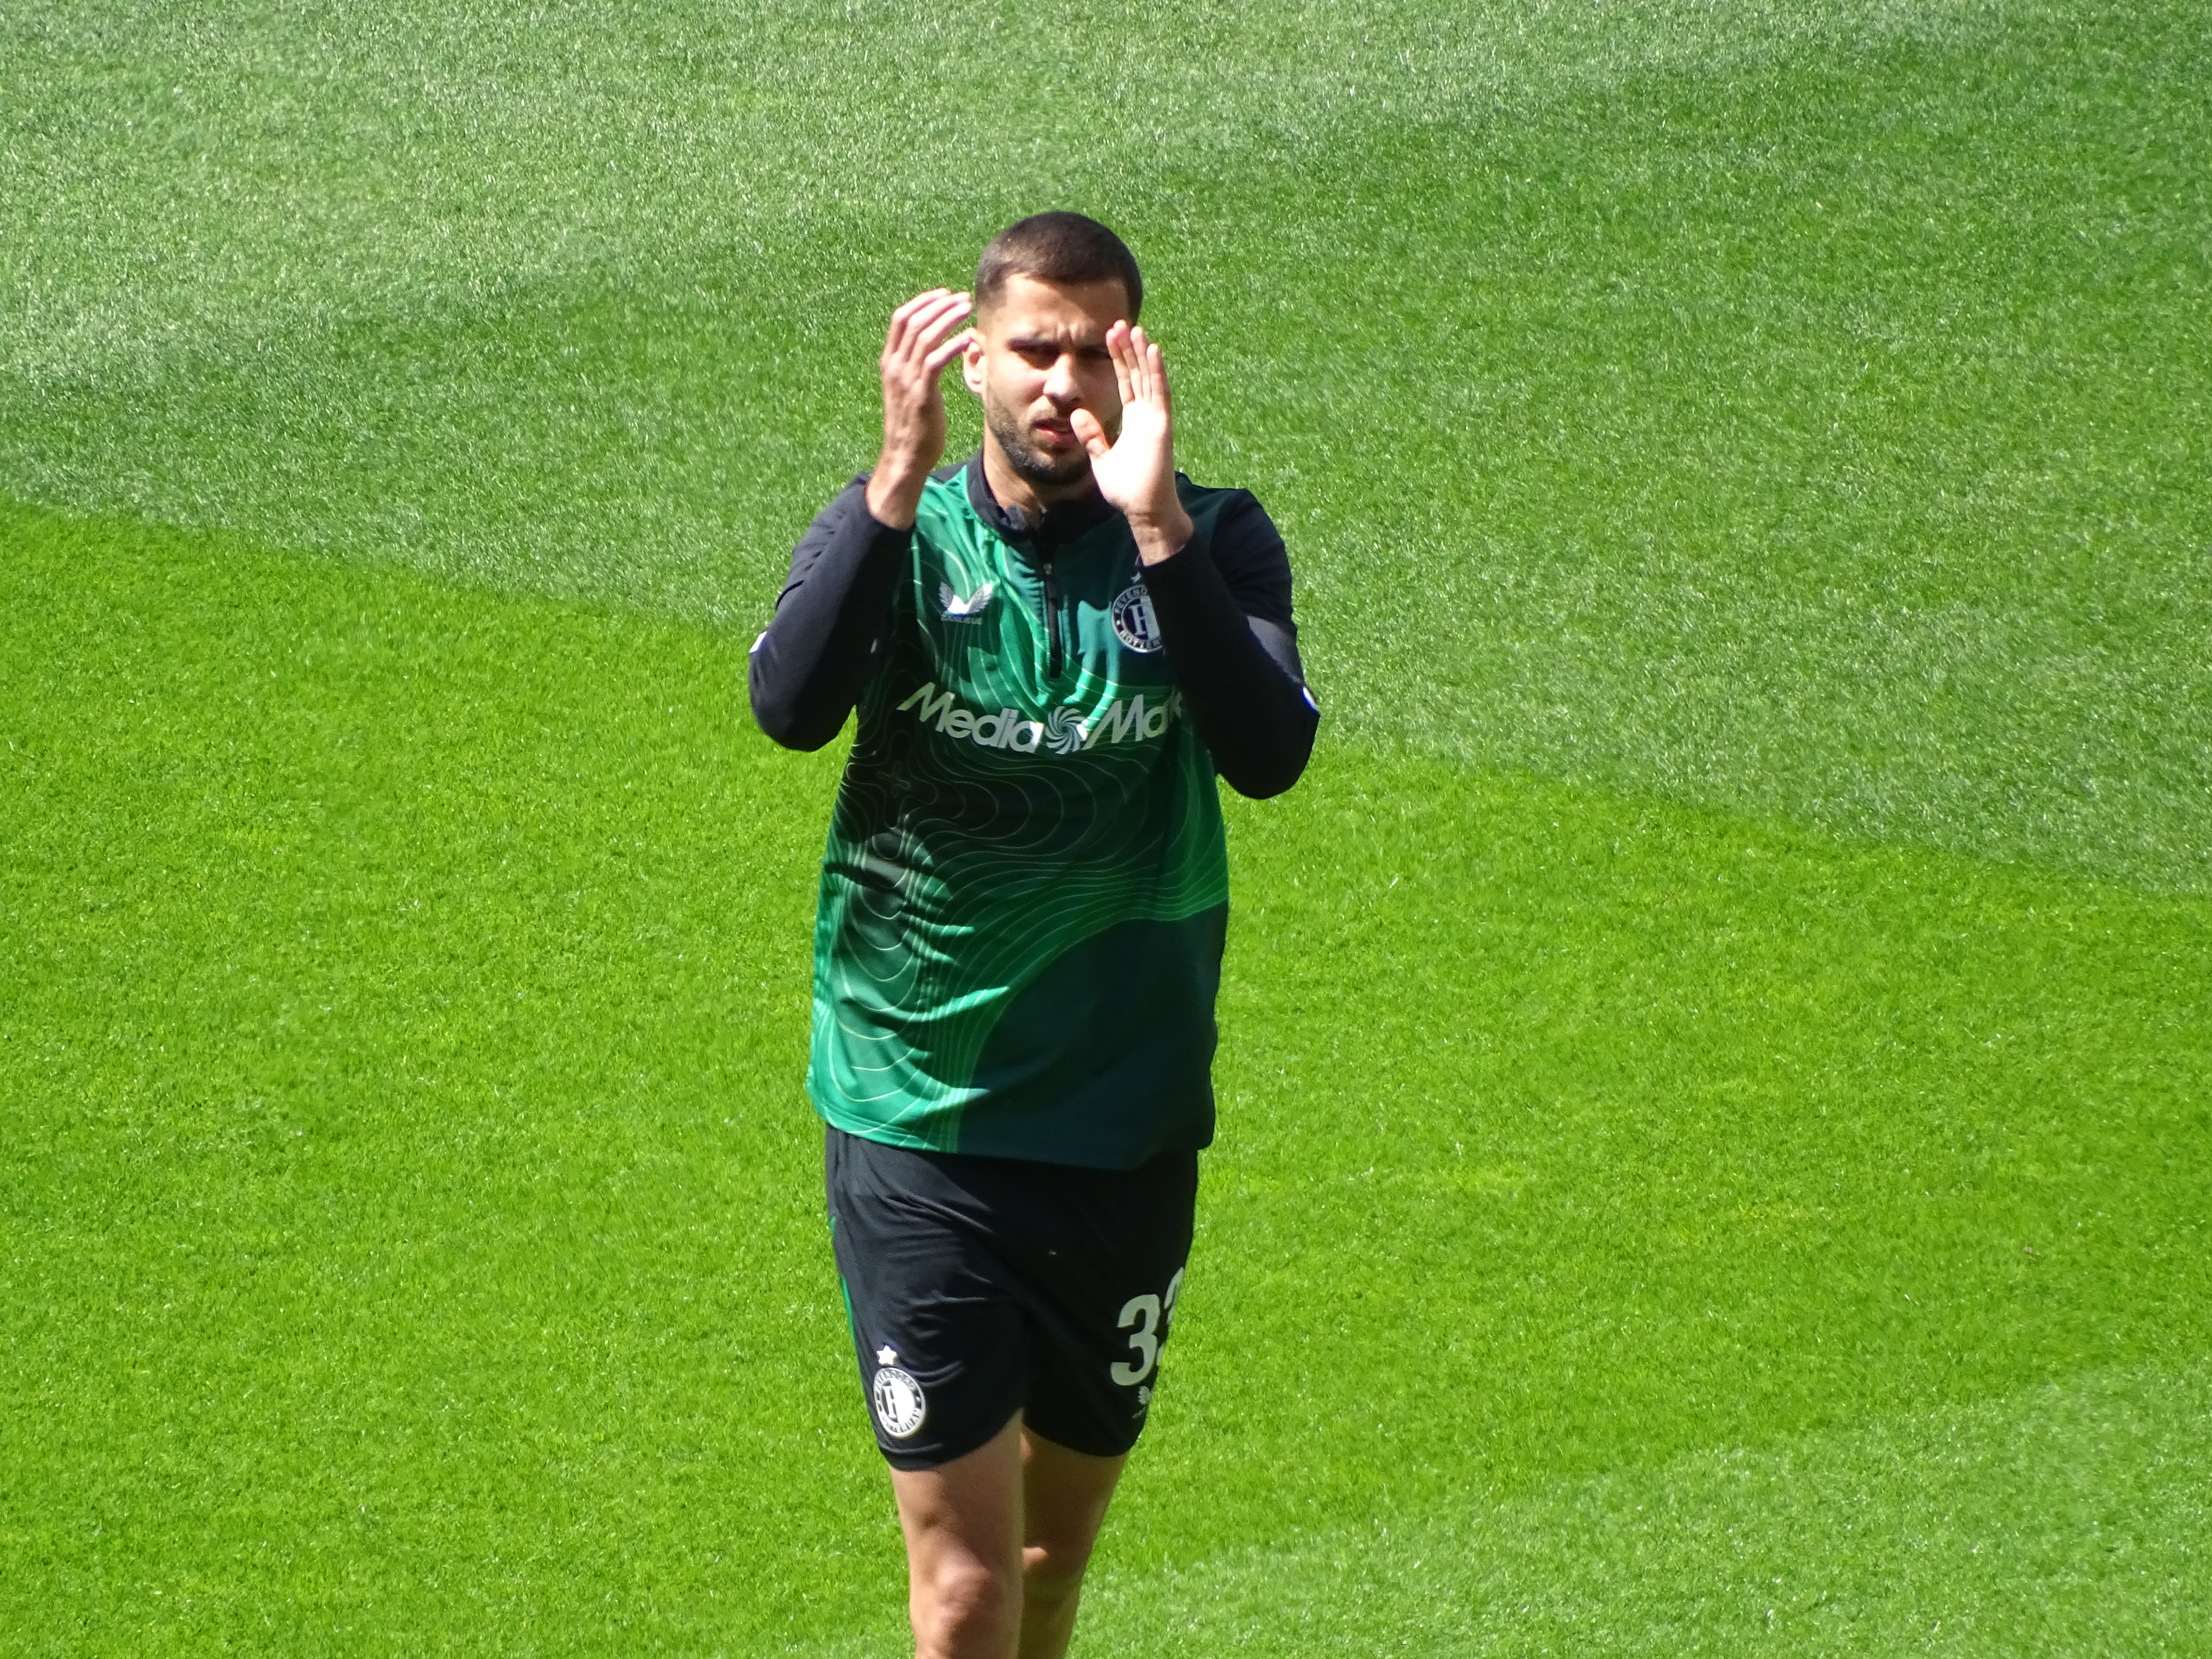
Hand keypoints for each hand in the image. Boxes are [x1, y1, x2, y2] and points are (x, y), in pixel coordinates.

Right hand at [866, 289, 974, 528]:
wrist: (904, 457)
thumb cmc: (913, 425)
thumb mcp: (910, 389)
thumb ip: (917, 367)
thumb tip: (935, 348)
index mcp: (889, 362)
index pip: (900, 319)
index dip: (922, 302)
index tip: (944, 294)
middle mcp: (894, 366)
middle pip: (913, 321)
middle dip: (939, 304)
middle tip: (962, 298)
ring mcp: (906, 380)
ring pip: (925, 336)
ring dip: (948, 318)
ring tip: (968, 310)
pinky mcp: (921, 394)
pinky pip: (936, 361)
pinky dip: (952, 346)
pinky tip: (968, 339)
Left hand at [1072, 321, 1193, 564]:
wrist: (1143, 511)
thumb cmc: (1126, 489)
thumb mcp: (1100, 458)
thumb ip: (1091, 435)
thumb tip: (1076, 414)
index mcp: (1133, 420)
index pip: (1125, 383)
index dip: (1118, 360)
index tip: (1110, 337)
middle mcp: (1146, 415)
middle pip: (1136, 375)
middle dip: (1128, 350)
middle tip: (1120, 323)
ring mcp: (1155, 419)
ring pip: (1149, 379)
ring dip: (1142, 354)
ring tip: (1135, 329)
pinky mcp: (1162, 426)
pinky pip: (1159, 394)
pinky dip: (1156, 372)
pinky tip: (1152, 351)